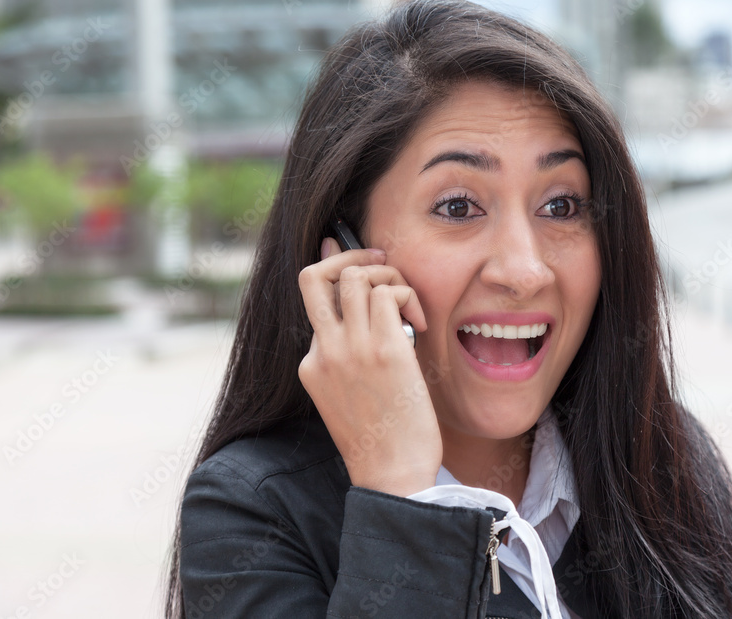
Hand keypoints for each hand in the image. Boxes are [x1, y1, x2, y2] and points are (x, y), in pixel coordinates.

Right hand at [298, 238, 439, 496]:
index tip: (355, 262)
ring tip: (406, 302)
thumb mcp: (352, 396)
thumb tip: (365, 312)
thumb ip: (353, 354)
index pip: (315, 303)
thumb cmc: (384, 440)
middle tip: (379, 262)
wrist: (393, 475)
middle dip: (348, 256)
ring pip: (357, 277)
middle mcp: (324, 352)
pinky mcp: (384, 349)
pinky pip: (390, 294)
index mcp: (312, 365)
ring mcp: (351, 349)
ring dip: (388, 275)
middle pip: (313, 277)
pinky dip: (408, 296)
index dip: (338, 278)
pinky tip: (419, 323)